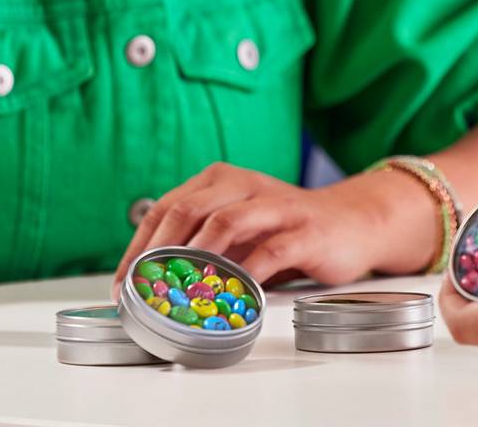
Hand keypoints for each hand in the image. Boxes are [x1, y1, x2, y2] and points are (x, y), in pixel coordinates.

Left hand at [111, 161, 421, 295]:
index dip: (139, 246)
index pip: (167, 207)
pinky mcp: (305, 231)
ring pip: (225, 223)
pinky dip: (244, 276)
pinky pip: (269, 252)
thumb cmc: (287, 228)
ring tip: (176, 295)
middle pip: (189, 210)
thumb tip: (147, 278)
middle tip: (144, 292)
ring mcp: (277, 206)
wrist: (353, 221)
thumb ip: (201, 240)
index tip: (124, 284)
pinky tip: (230, 297)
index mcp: (224, 179)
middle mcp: (247, 185)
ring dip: (195, 262)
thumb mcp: (238, 226)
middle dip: (158, 255)